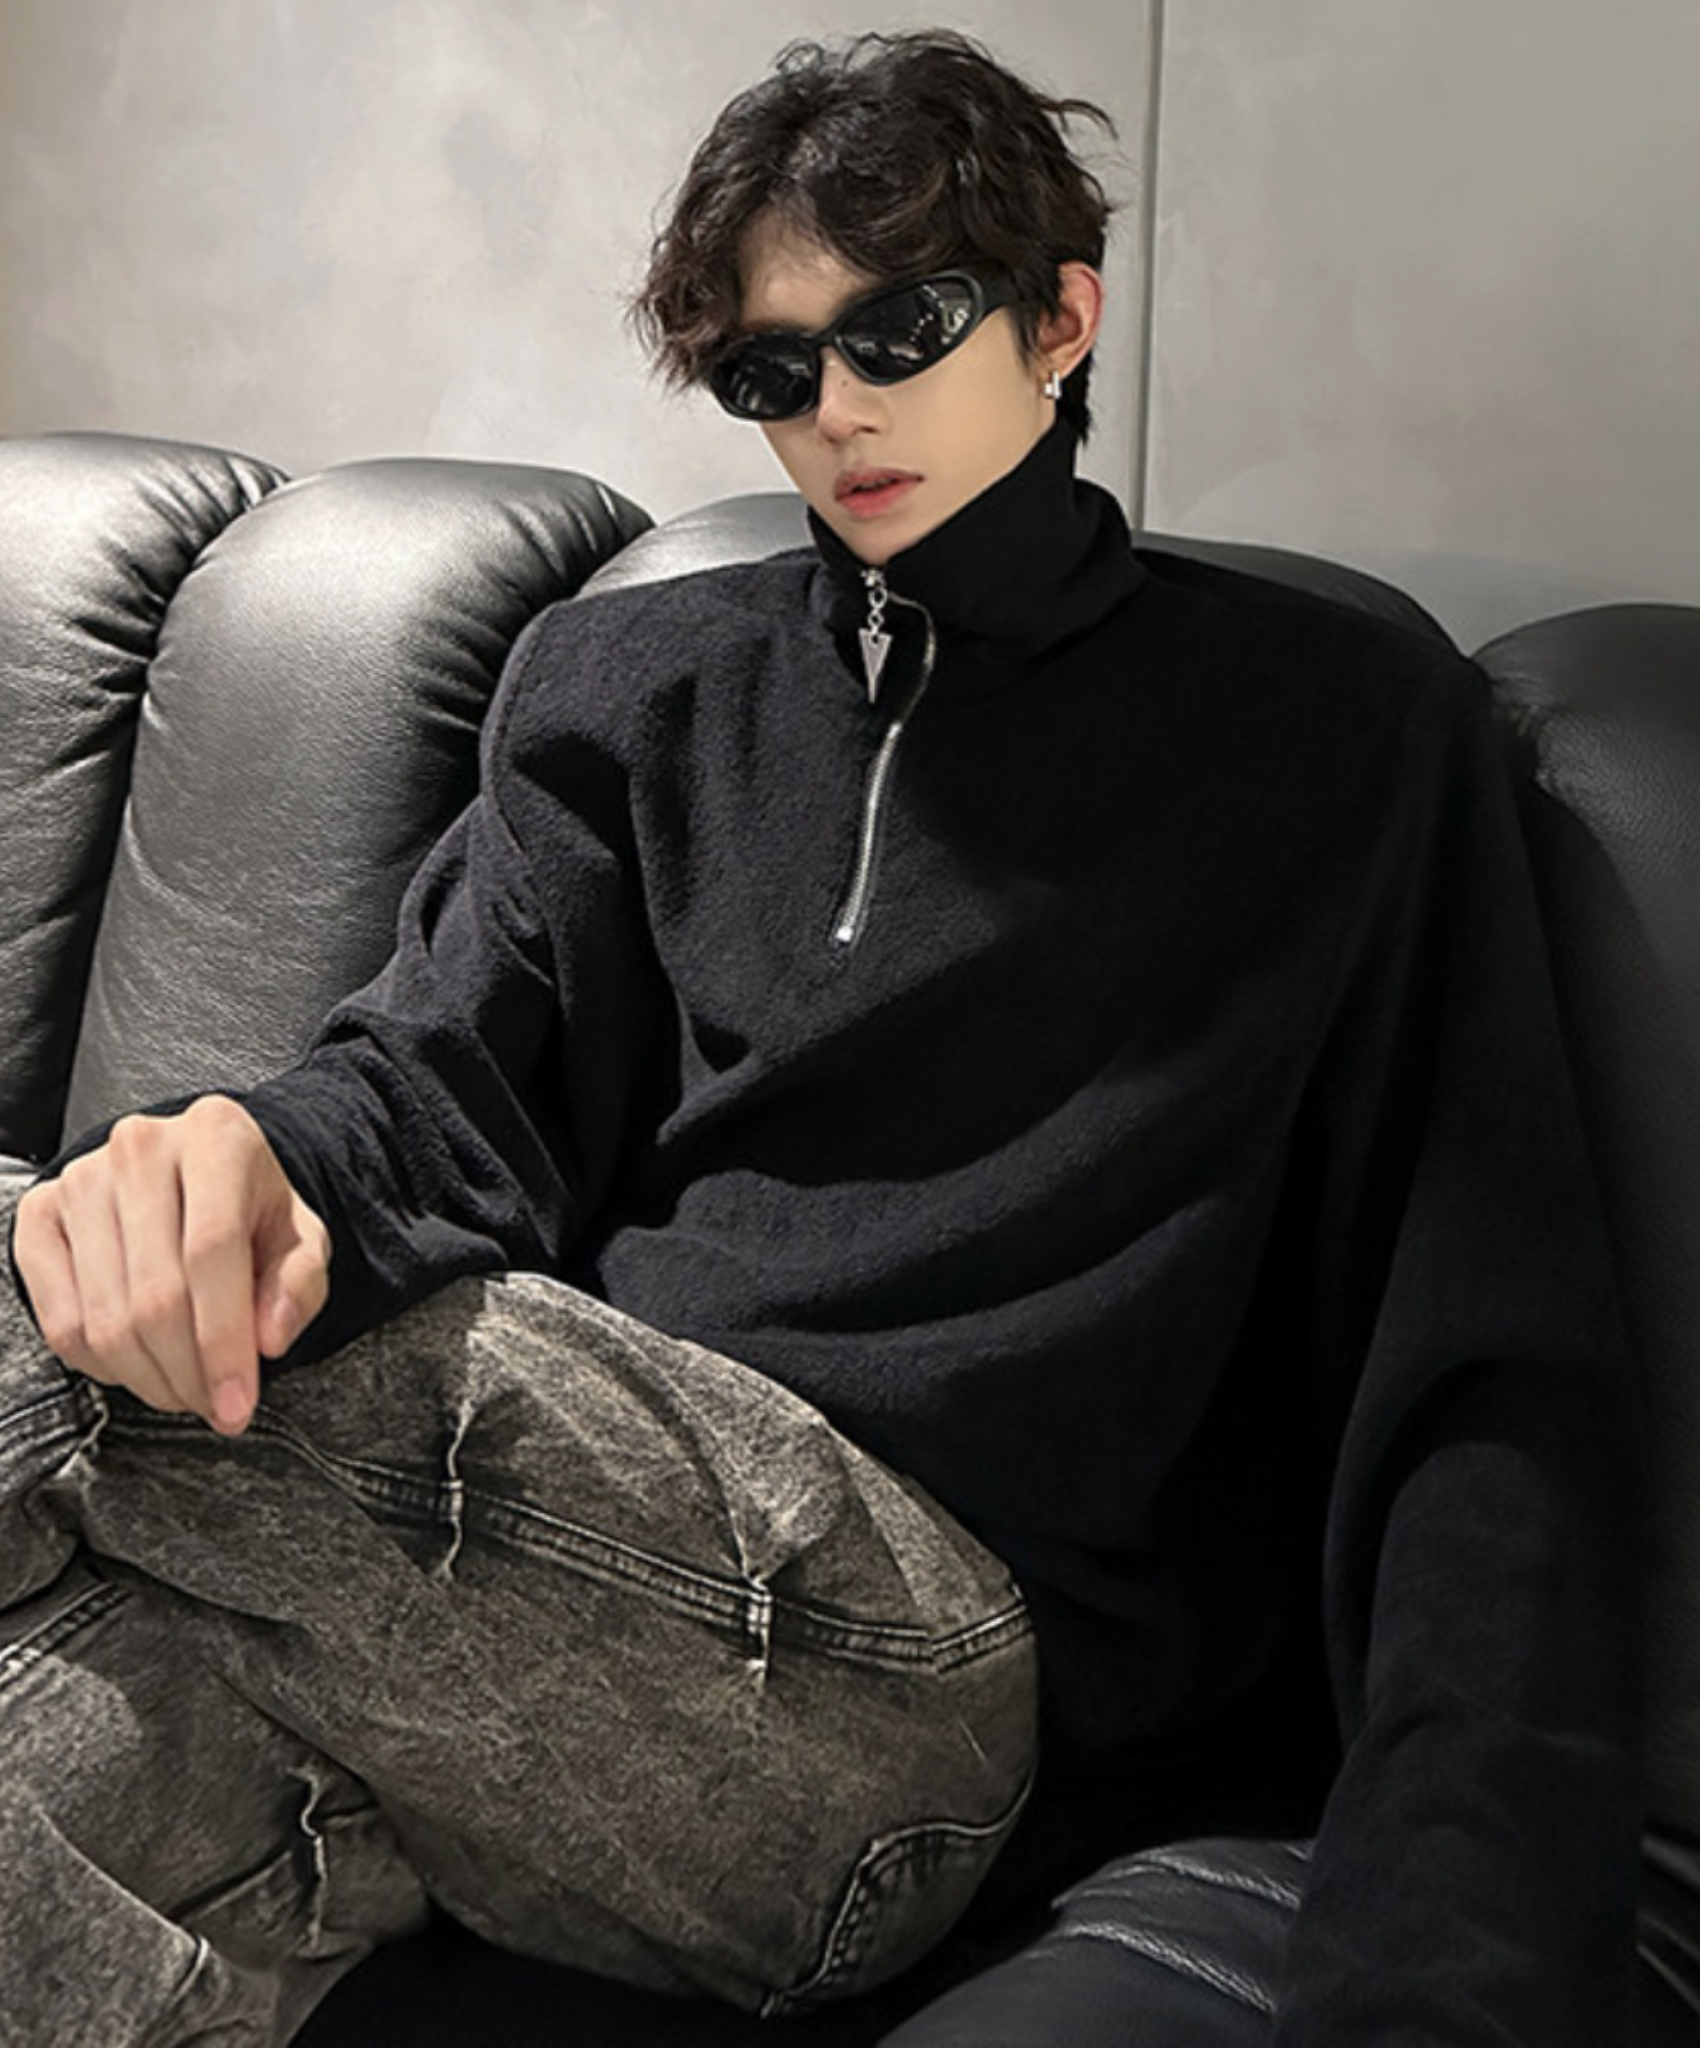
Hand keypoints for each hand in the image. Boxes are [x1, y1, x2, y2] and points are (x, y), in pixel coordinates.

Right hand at [12, 1096, 329, 1434]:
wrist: (192, 1173)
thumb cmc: (250, 1209)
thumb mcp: (300, 1238)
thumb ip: (300, 1285)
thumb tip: (269, 1339)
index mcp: (216, 1137)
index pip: (212, 1251)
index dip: (224, 1342)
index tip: (239, 1405)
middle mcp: (140, 1148)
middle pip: (155, 1295)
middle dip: (189, 1374)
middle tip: (216, 1407)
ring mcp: (80, 1179)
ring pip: (105, 1318)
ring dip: (149, 1379)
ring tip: (186, 1390)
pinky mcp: (39, 1216)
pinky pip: (61, 1321)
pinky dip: (102, 1366)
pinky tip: (140, 1366)